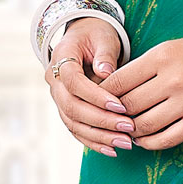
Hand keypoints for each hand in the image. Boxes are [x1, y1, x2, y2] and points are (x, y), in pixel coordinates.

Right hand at [45, 17, 133, 157]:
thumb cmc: (97, 33)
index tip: (120, 105)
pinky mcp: (67, 110)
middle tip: (128, 127)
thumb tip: (106, 73)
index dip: (95, 96)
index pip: (74, 82)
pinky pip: (76, 130)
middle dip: (101, 120)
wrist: (85, 36)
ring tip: (125, 142)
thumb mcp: (104, 36)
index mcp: (61, 59)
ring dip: (99, 136)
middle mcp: (54, 82)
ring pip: (73, 123)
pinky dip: (93, 141)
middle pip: (72, 108)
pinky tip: (112, 149)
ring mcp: (59, 98)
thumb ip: (104, 53)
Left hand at [99, 21, 182, 149]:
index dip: (103, 94)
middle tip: (106, 119)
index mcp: (164, 54)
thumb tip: (121, 85)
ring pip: (143, 125)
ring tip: (123, 130)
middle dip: (113, 115)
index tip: (96, 99)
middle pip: (127, 105)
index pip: (119, 80)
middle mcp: (173, 78)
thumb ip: (151, 64)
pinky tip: (144, 139)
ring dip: (129, 131)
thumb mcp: (178, 44)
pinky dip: (149, 143)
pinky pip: (165, 140)